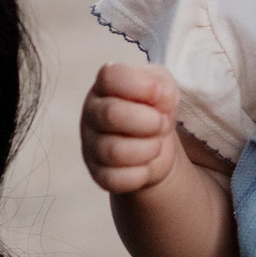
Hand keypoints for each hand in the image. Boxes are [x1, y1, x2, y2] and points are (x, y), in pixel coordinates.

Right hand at [82, 63, 180, 193]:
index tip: (158, 96)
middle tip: (161, 124)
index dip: (141, 87)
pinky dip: (140, 174)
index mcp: (105, 86)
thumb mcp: (163, 87)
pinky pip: (116, 179)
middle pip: (111, 115)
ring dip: (148, 149)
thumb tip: (156, 95)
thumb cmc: (153, 109)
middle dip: (148, 121)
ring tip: (156, 144)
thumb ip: (159, 83)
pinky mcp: (98, 174)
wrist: (156, 144)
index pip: (111, 77)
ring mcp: (92, 145)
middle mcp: (92, 113)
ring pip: (114, 151)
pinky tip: (146, 165)